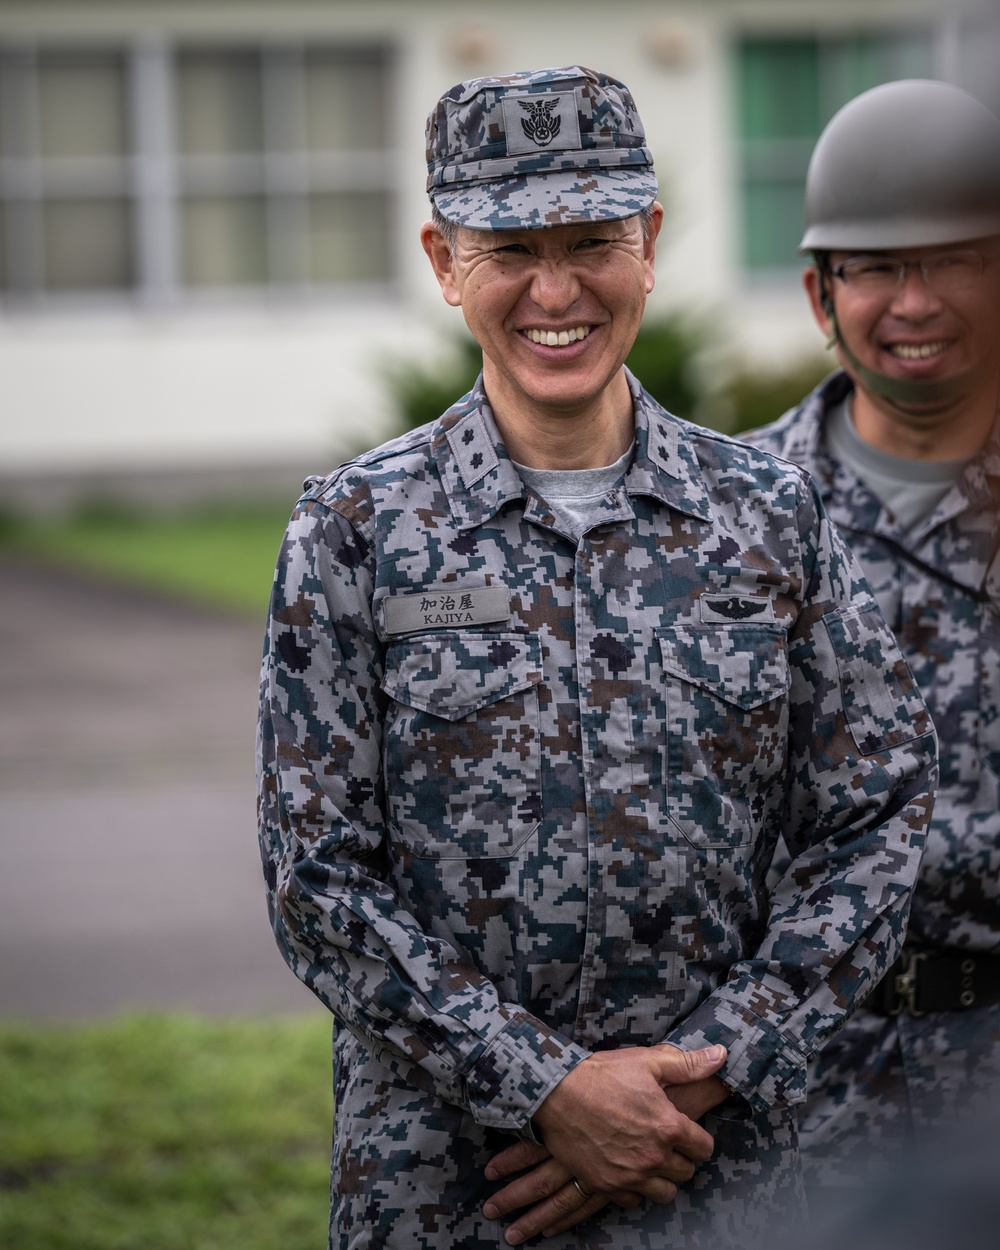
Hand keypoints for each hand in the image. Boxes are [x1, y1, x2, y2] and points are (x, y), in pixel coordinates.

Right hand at [481, 1044, 726, 1244]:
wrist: (556, 1093)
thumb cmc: (602, 1074)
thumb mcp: (647, 1061)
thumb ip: (687, 1064)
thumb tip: (721, 1055)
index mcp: (669, 1127)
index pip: (704, 1149)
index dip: (698, 1139)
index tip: (686, 1131)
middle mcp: (653, 1157)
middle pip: (686, 1173)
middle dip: (680, 1158)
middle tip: (665, 1142)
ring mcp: (629, 1175)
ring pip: (664, 1193)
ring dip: (661, 1178)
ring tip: (649, 1159)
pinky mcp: (606, 1185)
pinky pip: (632, 1201)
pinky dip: (633, 1189)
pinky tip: (626, 1167)